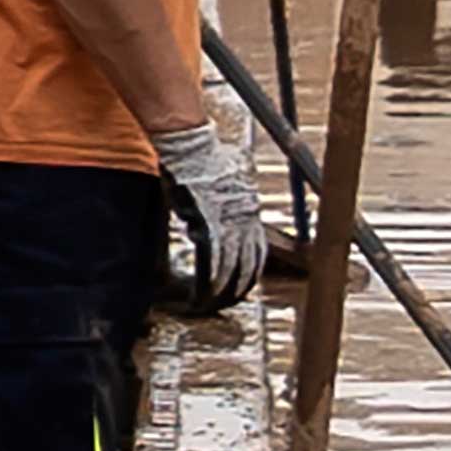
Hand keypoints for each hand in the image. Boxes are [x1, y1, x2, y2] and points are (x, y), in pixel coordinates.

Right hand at [154, 116, 270, 306]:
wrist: (193, 145)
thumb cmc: (205, 157)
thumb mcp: (230, 180)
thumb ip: (231, 199)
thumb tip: (222, 212)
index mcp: (251, 212)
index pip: (258, 252)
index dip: (250, 274)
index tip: (242, 287)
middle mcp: (245, 221)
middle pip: (248, 265)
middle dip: (237, 289)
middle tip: (225, 303)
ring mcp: (227, 224)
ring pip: (231, 269)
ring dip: (221, 291)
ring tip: (209, 305)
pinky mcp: (208, 226)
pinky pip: (212, 263)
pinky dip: (208, 281)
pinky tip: (202, 294)